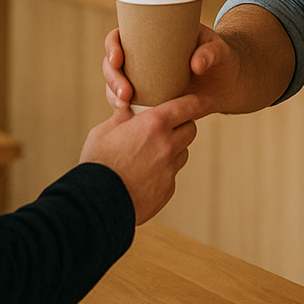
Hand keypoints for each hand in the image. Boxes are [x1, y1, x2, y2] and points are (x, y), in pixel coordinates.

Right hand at [79, 93, 208, 223]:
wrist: (97, 203)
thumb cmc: (97, 163)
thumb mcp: (105, 130)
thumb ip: (124, 117)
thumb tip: (130, 107)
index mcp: (153, 124)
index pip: (188, 106)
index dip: (200, 101)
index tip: (206, 100)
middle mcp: (167, 145)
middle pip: (190, 129)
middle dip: (182, 125)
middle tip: (166, 126)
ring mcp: (169, 169)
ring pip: (182, 152)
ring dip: (174, 148)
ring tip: (151, 152)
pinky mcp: (168, 189)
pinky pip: (172, 174)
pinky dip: (163, 170)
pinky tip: (143, 174)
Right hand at [102, 25, 237, 114]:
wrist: (228, 83)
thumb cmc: (223, 59)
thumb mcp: (219, 50)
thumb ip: (210, 52)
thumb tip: (195, 64)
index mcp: (153, 35)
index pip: (121, 36)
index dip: (113, 46)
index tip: (118, 59)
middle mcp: (143, 55)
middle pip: (113, 63)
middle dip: (113, 78)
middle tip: (125, 93)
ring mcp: (144, 77)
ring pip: (117, 84)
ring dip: (114, 95)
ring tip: (124, 107)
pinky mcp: (149, 96)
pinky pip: (129, 102)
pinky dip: (125, 109)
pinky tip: (128, 117)